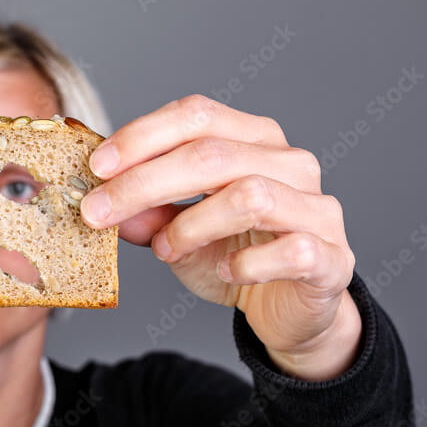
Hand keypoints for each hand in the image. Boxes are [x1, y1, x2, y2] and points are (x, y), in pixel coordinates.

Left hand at [80, 95, 360, 379]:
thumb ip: (144, 214)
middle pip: (212, 154)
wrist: (289, 311)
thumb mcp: (177, 234)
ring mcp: (316, 208)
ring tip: (165, 250)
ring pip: (249, 196)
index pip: (197, 115)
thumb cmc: (234, 257)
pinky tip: (225, 272)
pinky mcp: (330, 257)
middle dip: (143, 183)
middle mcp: (290, 163)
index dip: (143, 136)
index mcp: (252, 140)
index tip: (96, 166)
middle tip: (97, 212)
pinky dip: (245, 264)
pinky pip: (289, 250)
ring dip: (190, 225)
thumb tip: (97, 199)